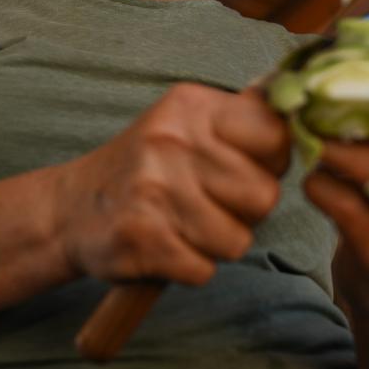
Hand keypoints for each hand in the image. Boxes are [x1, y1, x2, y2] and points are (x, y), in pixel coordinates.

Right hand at [57, 83, 290, 285]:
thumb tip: (298, 98)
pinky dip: (189, 267)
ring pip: (237, 240)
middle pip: (264, 196)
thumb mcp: (184, 124)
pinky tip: (165, 246)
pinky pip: (204, 270)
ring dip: (216, 244)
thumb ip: (241, 117)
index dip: (272, 162)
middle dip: (245, 212)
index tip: (247, 167)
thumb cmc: (144, 168)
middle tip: (209, 204)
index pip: (275, 135)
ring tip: (183, 225)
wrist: (69, 210)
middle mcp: (171, 141)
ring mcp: (154, 190)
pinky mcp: (141, 238)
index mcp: (189, 107)